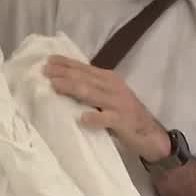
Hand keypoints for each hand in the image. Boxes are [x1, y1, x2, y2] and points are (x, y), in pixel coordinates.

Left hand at [43, 55, 170, 161]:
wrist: (150, 135)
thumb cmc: (124, 114)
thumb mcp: (109, 96)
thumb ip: (92, 89)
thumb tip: (63, 82)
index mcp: (109, 79)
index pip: (84, 68)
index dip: (67, 63)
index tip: (48, 60)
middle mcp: (113, 87)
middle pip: (85, 78)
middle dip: (64, 73)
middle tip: (45, 71)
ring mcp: (119, 104)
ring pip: (92, 94)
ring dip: (73, 88)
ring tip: (55, 86)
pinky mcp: (123, 121)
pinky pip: (107, 119)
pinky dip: (95, 118)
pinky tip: (83, 119)